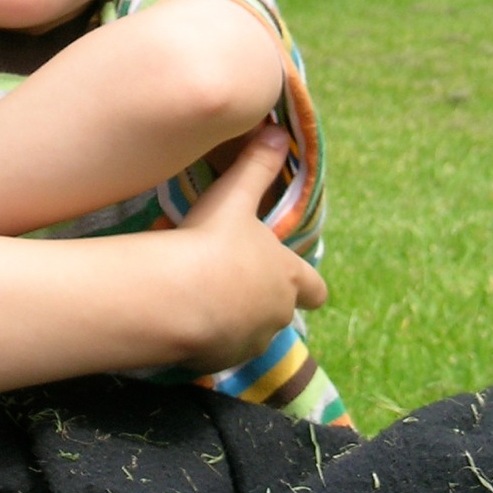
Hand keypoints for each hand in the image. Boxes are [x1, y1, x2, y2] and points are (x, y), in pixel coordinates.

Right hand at [177, 124, 327, 371]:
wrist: (176, 297)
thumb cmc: (212, 242)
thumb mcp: (235, 197)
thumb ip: (258, 165)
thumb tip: (279, 129)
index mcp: (289, 278)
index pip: (315, 290)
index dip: (306, 284)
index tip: (291, 277)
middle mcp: (277, 316)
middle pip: (280, 312)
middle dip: (260, 298)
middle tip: (230, 278)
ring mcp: (249, 344)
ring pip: (247, 333)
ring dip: (231, 318)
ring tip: (198, 295)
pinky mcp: (218, 362)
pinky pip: (215, 349)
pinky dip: (204, 337)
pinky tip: (179, 316)